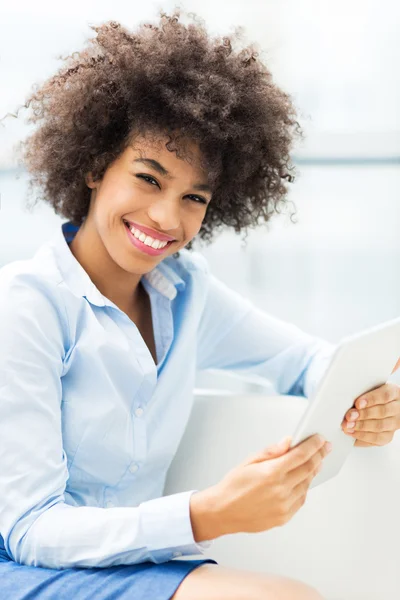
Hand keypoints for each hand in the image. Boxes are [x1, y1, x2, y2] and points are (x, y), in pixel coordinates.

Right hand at [196, 434, 330, 538]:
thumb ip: (271, 451)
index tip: (320, 439)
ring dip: (313, 471)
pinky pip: (301, 499)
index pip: (301, 455)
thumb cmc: (233, 485)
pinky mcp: (284, 517)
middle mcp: (280, 489)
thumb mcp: (249, 461)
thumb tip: (289, 441)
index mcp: (271, 472)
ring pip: (307, 484)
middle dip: (319, 455)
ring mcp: (284, 505)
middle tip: (325, 448)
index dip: (314, 445)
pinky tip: (302, 480)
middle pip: (308, 469)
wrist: (222, 511)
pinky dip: (304, 487)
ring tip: (315, 462)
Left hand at [342, 382, 399, 446]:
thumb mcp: (370, 388)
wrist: (380, 404)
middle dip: (363, 415)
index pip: (385, 395)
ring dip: (361, 427)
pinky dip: (363, 438)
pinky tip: (352, 433)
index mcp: (394, 392)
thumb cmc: (371, 395)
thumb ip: (363, 391)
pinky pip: (378, 440)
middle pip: (382, 412)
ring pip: (380, 427)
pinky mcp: (389, 435)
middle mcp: (398, 408)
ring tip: (347, 426)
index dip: (371, 400)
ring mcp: (395, 423)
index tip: (357, 404)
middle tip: (349, 416)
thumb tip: (346, 397)